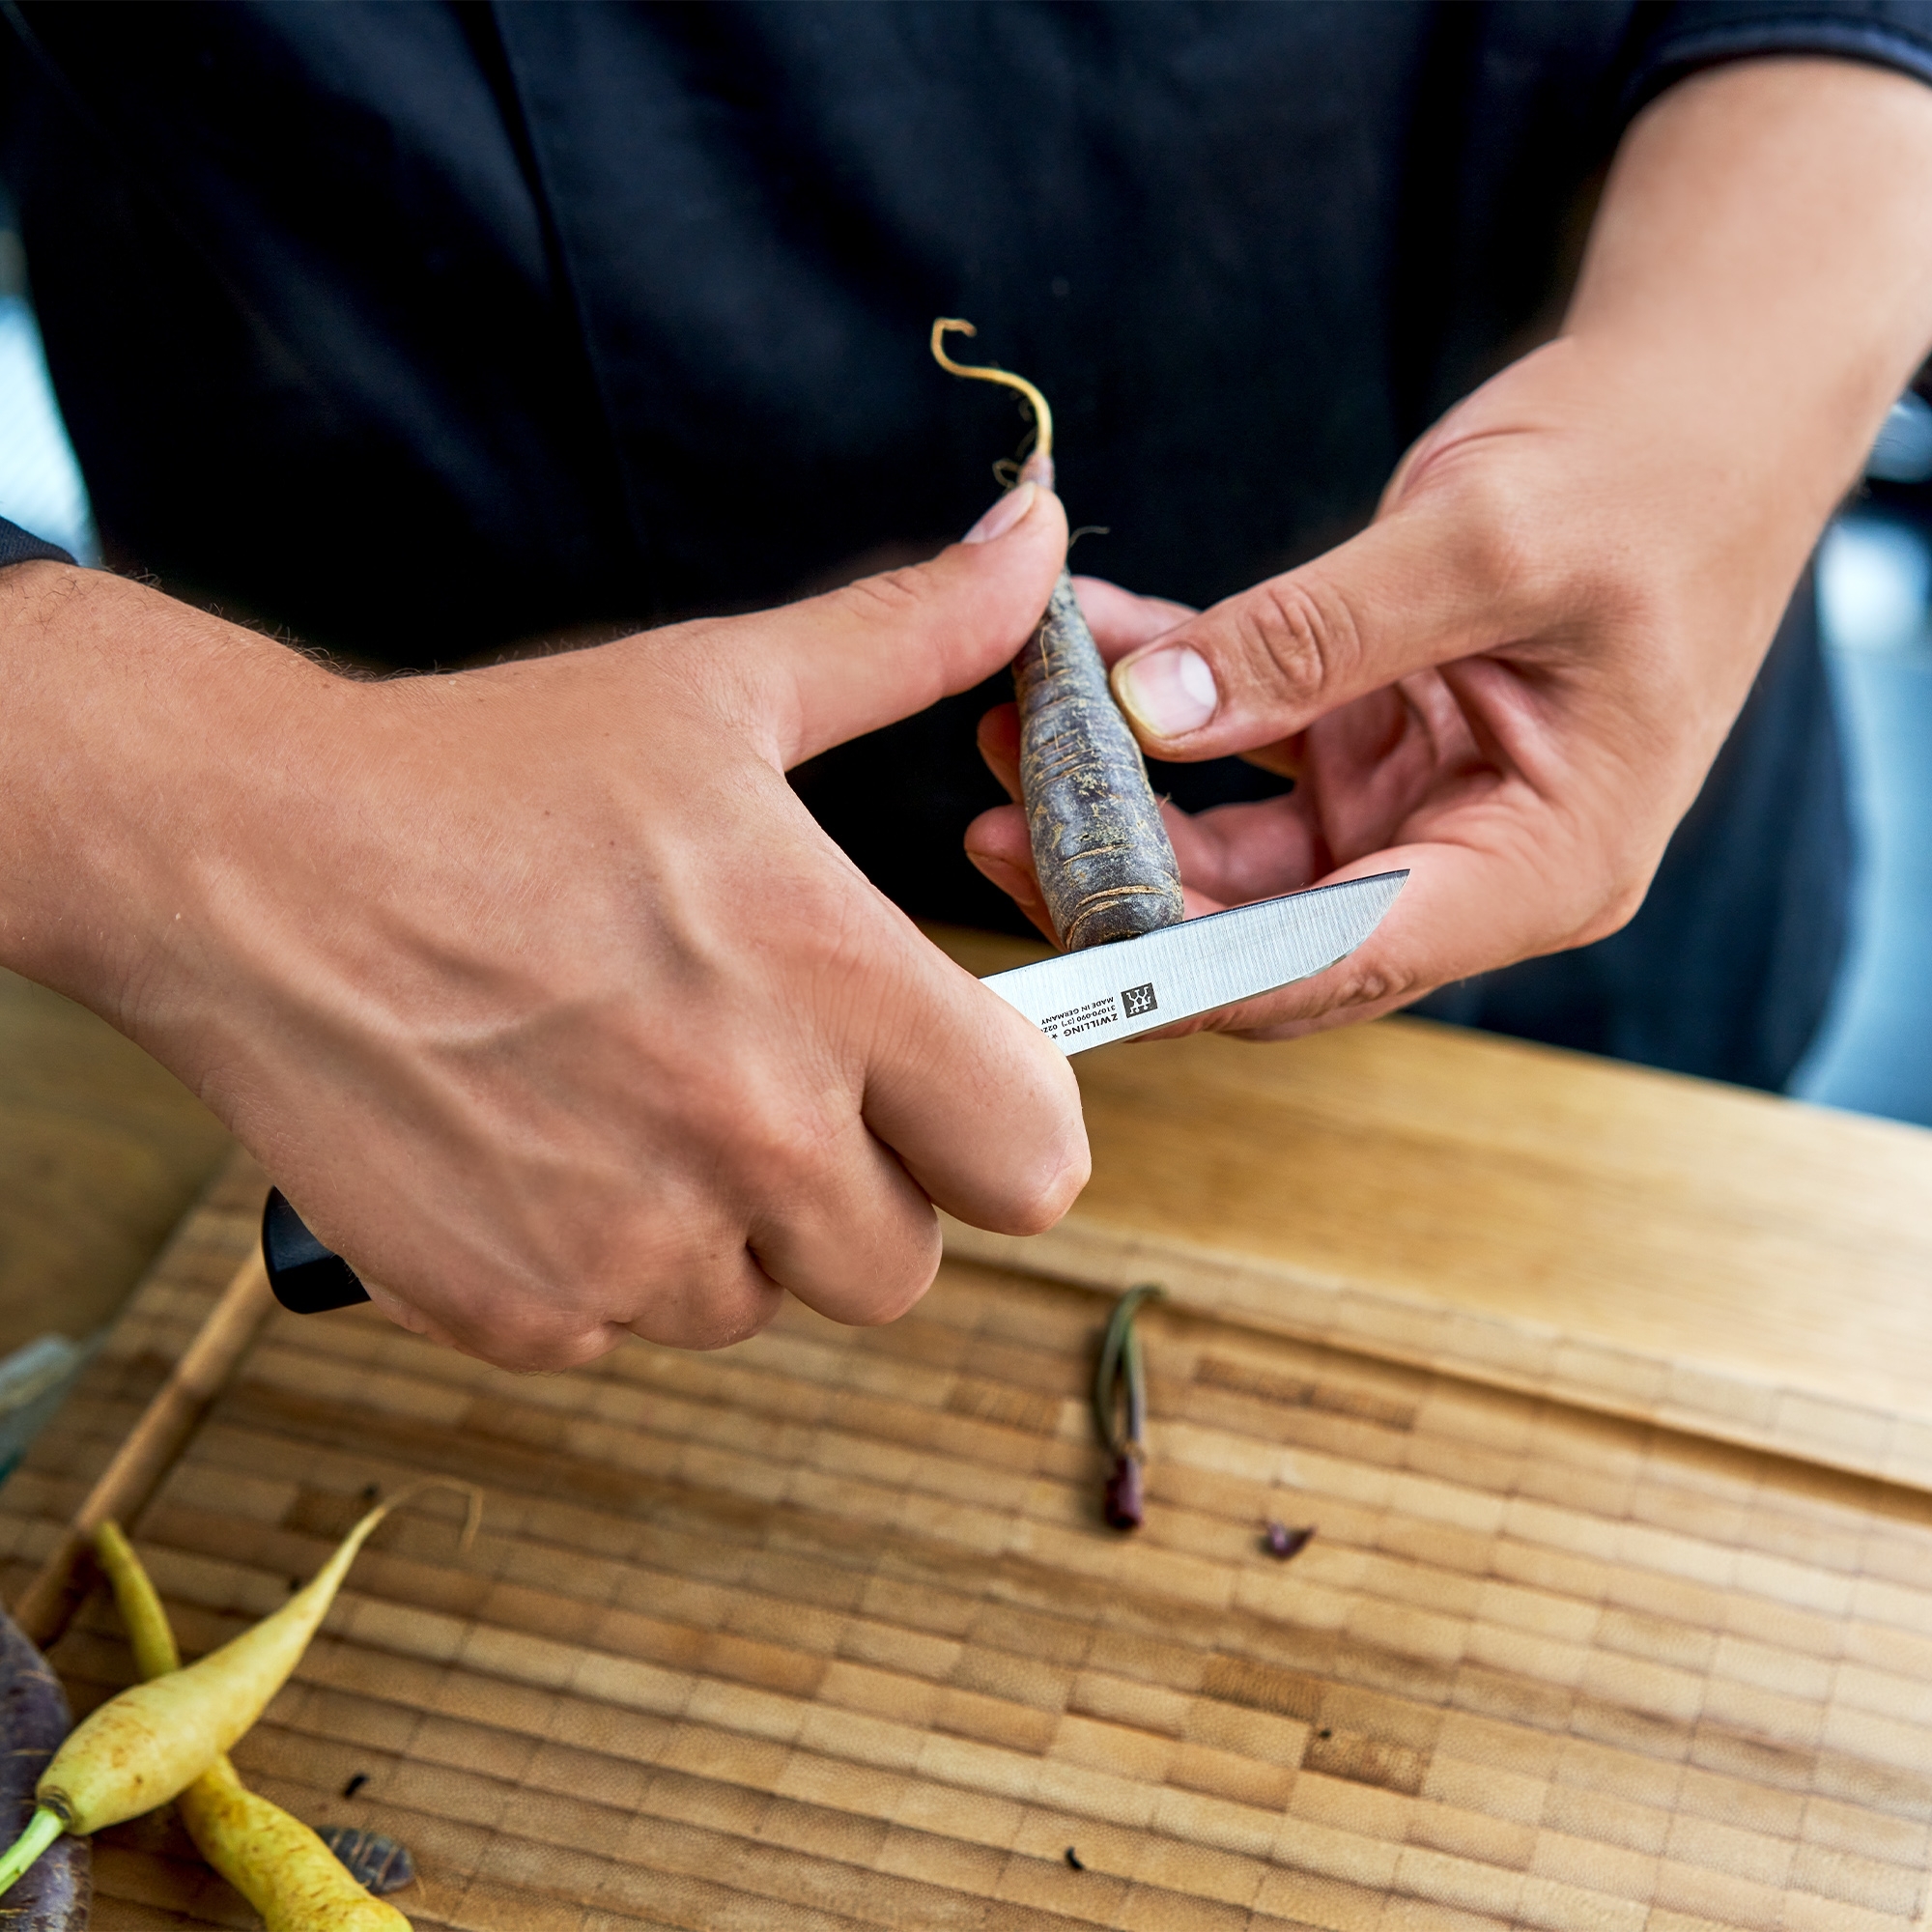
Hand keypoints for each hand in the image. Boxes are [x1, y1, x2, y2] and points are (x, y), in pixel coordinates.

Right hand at [0, 482, 1085, 1368]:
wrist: (242, 861)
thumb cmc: (488, 773)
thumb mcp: (717, 688)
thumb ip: (908, 638)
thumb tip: (1036, 537)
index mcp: (831, 987)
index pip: (1032, 1163)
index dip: (1000, 1124)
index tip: (946, 1080)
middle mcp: (748, 1136)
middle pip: (901, 1260)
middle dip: (859, 1186)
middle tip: (764, 1079)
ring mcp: (626, 1245)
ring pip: (760, 1300)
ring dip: (725, 1228)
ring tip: (628, 1091)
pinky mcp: (517, 1310)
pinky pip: (625, 1328)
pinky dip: (599, 1262)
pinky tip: (537, 1142)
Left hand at [967, 57, 1931, 1038]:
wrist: (1703, 399)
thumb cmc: (1652, 468)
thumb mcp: (1486, 542)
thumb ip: (1314, 635)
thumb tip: (1147, 711)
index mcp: (1541, 864)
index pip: (1332, 964)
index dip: (1187, 968)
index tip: (1058, 930)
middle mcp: (1472, 863)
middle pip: (1264, 931)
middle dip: (1126, 885)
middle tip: (995, 819)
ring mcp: (1415, 810)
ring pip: (1232, 858)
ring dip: (1120, 799)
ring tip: (1007, 728)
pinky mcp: (1371, 746)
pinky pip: (1240, 751)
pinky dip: (1163, 704)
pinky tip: (1082, 650)